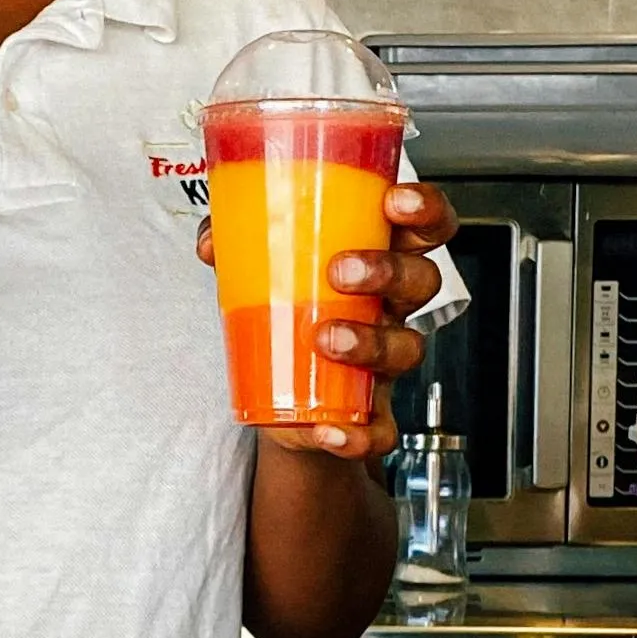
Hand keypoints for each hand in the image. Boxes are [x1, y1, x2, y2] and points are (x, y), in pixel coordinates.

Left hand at [195, 179, 453, 461]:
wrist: (284, 399)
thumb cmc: (287, 314)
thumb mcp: (261, 271)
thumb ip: (236, 243)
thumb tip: (211, 241)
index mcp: (378, 261)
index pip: (426, 227)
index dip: (425, 210)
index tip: (394, 202)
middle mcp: (392, 309)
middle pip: (422, 280)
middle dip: (389, 271)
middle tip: (342, 271)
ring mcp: (385, 363)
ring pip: (407, 348)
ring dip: (371, 342)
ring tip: (326, 338)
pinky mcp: (368, 414)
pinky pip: (382, 430)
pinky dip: (359, 435)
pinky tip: (329, 430)